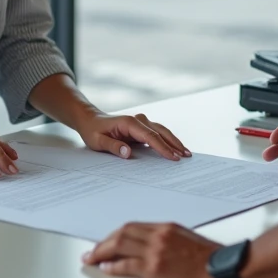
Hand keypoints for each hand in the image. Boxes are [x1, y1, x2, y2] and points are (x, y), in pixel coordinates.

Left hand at [76, 113, 190, 161]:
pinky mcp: (142, 128)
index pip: (150, 136)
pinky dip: (167, 140)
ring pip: (162, 131)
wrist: (90, 120)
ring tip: (186, 152)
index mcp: (129, 123)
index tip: (173, 157)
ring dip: (174, 141)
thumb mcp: (98, 141)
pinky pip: (157, 134)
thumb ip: (113, 147)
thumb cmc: (93, 131)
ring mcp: (141, 123)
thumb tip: (128, 153)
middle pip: (160, 132)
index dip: (162, 147)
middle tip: (186, 155)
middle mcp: (138, 120)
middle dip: (174, 143)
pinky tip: (175, 148)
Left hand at [83, 222, 222, 277]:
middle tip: (94, 250)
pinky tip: (105, 267)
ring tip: (92, 258)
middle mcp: (159, 235)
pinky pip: (126, 264)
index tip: (108, 241)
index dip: (116, 234)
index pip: (133, 226)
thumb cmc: (211, 260)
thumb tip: (151, 248)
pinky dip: (113, 265)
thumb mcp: (187, 241)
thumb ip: (168, 241)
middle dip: (105, 241)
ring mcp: (156, 250)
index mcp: (166, 228)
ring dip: (102, 251)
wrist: (223, 270)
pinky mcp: (155, 267)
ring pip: (120, 244)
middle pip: (123, 232)